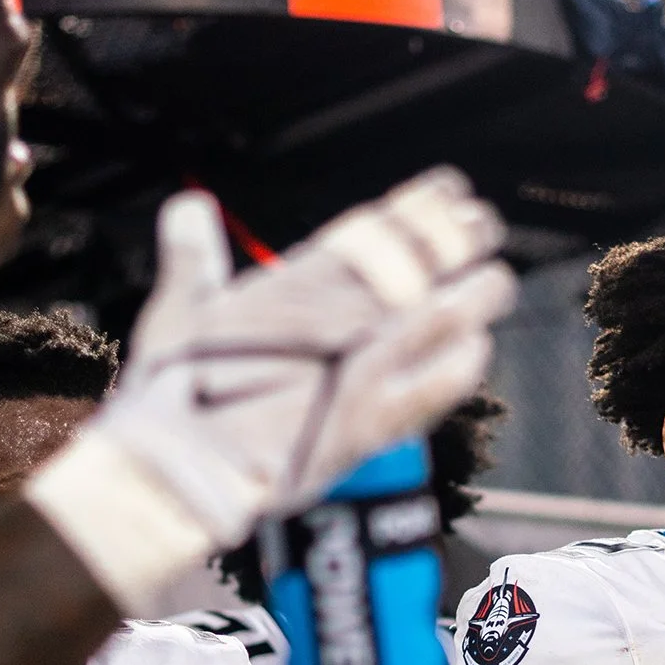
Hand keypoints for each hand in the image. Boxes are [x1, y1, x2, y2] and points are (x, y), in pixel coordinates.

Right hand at [100, 172, 512, 543]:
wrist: (181, 473)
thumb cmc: (169, 399)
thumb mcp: (175, 312)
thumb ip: (192, 258)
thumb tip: (187, 207)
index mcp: (293, 288)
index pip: (369, 235)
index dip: (414, 210)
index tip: (446, 191)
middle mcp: (336, 321)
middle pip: (416, 267)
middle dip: (456, 242)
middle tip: (485, 227)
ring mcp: (361, 371)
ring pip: (439, 319)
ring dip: (472, 296)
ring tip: (495, 280)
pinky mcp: (373, 425)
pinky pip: (436, 389)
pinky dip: (461, 366)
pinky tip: (478, 350)